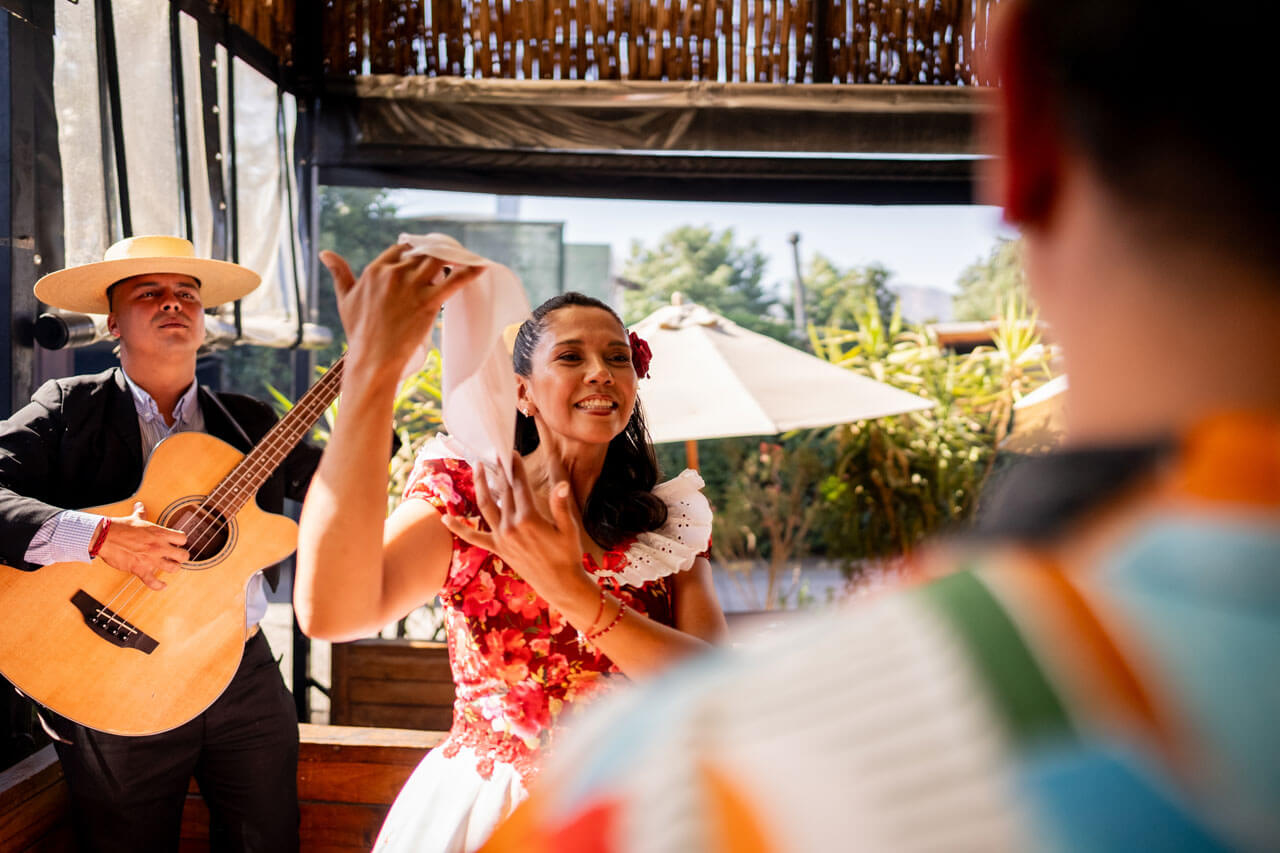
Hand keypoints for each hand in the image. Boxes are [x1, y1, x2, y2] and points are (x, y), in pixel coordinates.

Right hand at [95, 502, 188, 590]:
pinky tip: (162, 585)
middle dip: (182, 558)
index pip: (183, 538)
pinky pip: (154, 582)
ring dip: (173, 569)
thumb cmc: (119, 527)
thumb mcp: (134, 518)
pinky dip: (159, 585)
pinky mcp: (140, 569)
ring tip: (170, 567)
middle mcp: (159, 546)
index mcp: (160, 533)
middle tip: (176, 558)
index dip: (181, 542)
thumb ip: (141, 513)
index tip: (177, 543)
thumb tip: (140, 505)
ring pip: (173, 568)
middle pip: (183, 556)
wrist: (104, 537)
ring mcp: (151, 559)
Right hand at [319, 244, 482, 378]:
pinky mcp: (428, 302)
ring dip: (451, 257)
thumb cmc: (359, 332)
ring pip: (437, 261)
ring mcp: (412, 287)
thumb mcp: (345, 298)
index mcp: (374, 270)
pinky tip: (481, 265)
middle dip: (435, 252)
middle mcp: (393, 274)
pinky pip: (453, 281)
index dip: (414, 250)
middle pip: (421, 253)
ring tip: (461, 259)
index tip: (423, 254)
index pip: (400, 249)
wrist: (372, 359)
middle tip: (447, 256)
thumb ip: (339, 273)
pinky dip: (469, 271)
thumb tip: (324, 253)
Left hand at [441, 452, 588, 601]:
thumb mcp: (569, 529)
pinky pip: (474, 538)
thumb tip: (561, 485)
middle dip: (500, 471)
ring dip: (480, 486)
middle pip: (504, 492)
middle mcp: (511, 526)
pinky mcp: (497, 548)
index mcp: (529, 518)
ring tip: (477, 468)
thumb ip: (561, 505)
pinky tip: (445, 519)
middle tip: (496, 454)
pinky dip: (459, 528)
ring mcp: (502, 538)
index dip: (515, 467)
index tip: (511, 453)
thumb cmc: (568, 555)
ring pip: (486, 506)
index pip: (520, 486)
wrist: (559, 584)